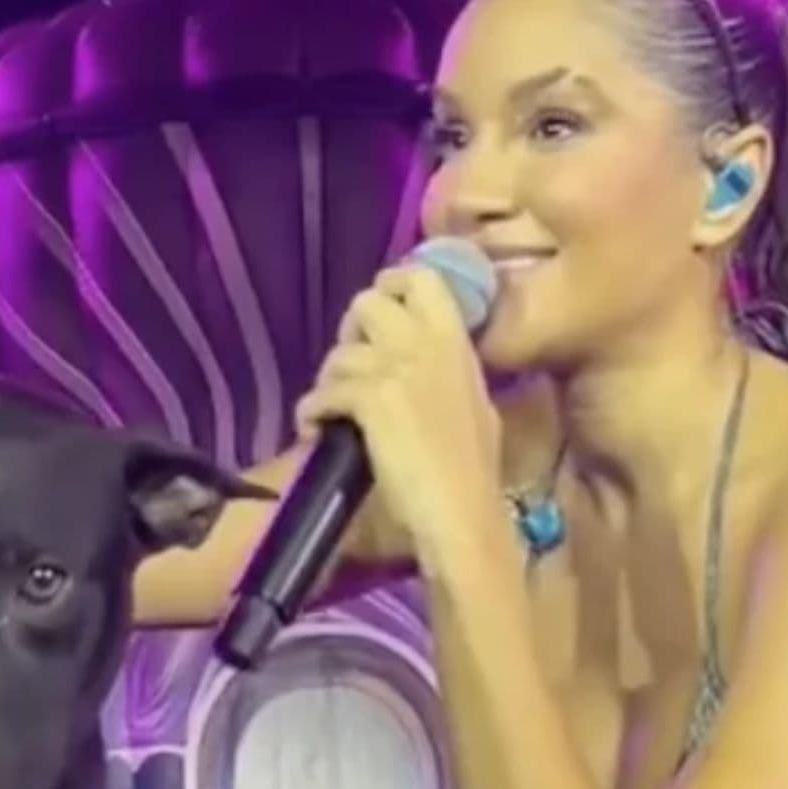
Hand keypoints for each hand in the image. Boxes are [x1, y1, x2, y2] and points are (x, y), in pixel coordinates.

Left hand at [292, 265, 507, 559]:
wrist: (461, 510)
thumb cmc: (474, 472)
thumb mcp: (477, 409)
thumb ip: (452, 377)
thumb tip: (435, 368)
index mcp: (456, 344)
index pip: (423, 278)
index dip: (391, 283)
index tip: (378, 308)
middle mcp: (424, 344)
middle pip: (368, 301)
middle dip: (351, 330)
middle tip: (352, 366)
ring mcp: (395, 369)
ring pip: (340, 353)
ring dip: (328, 381)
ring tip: (331, 410)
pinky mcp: (368, 399)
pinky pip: (321, 393)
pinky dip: (311, 412)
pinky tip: (314, 431)